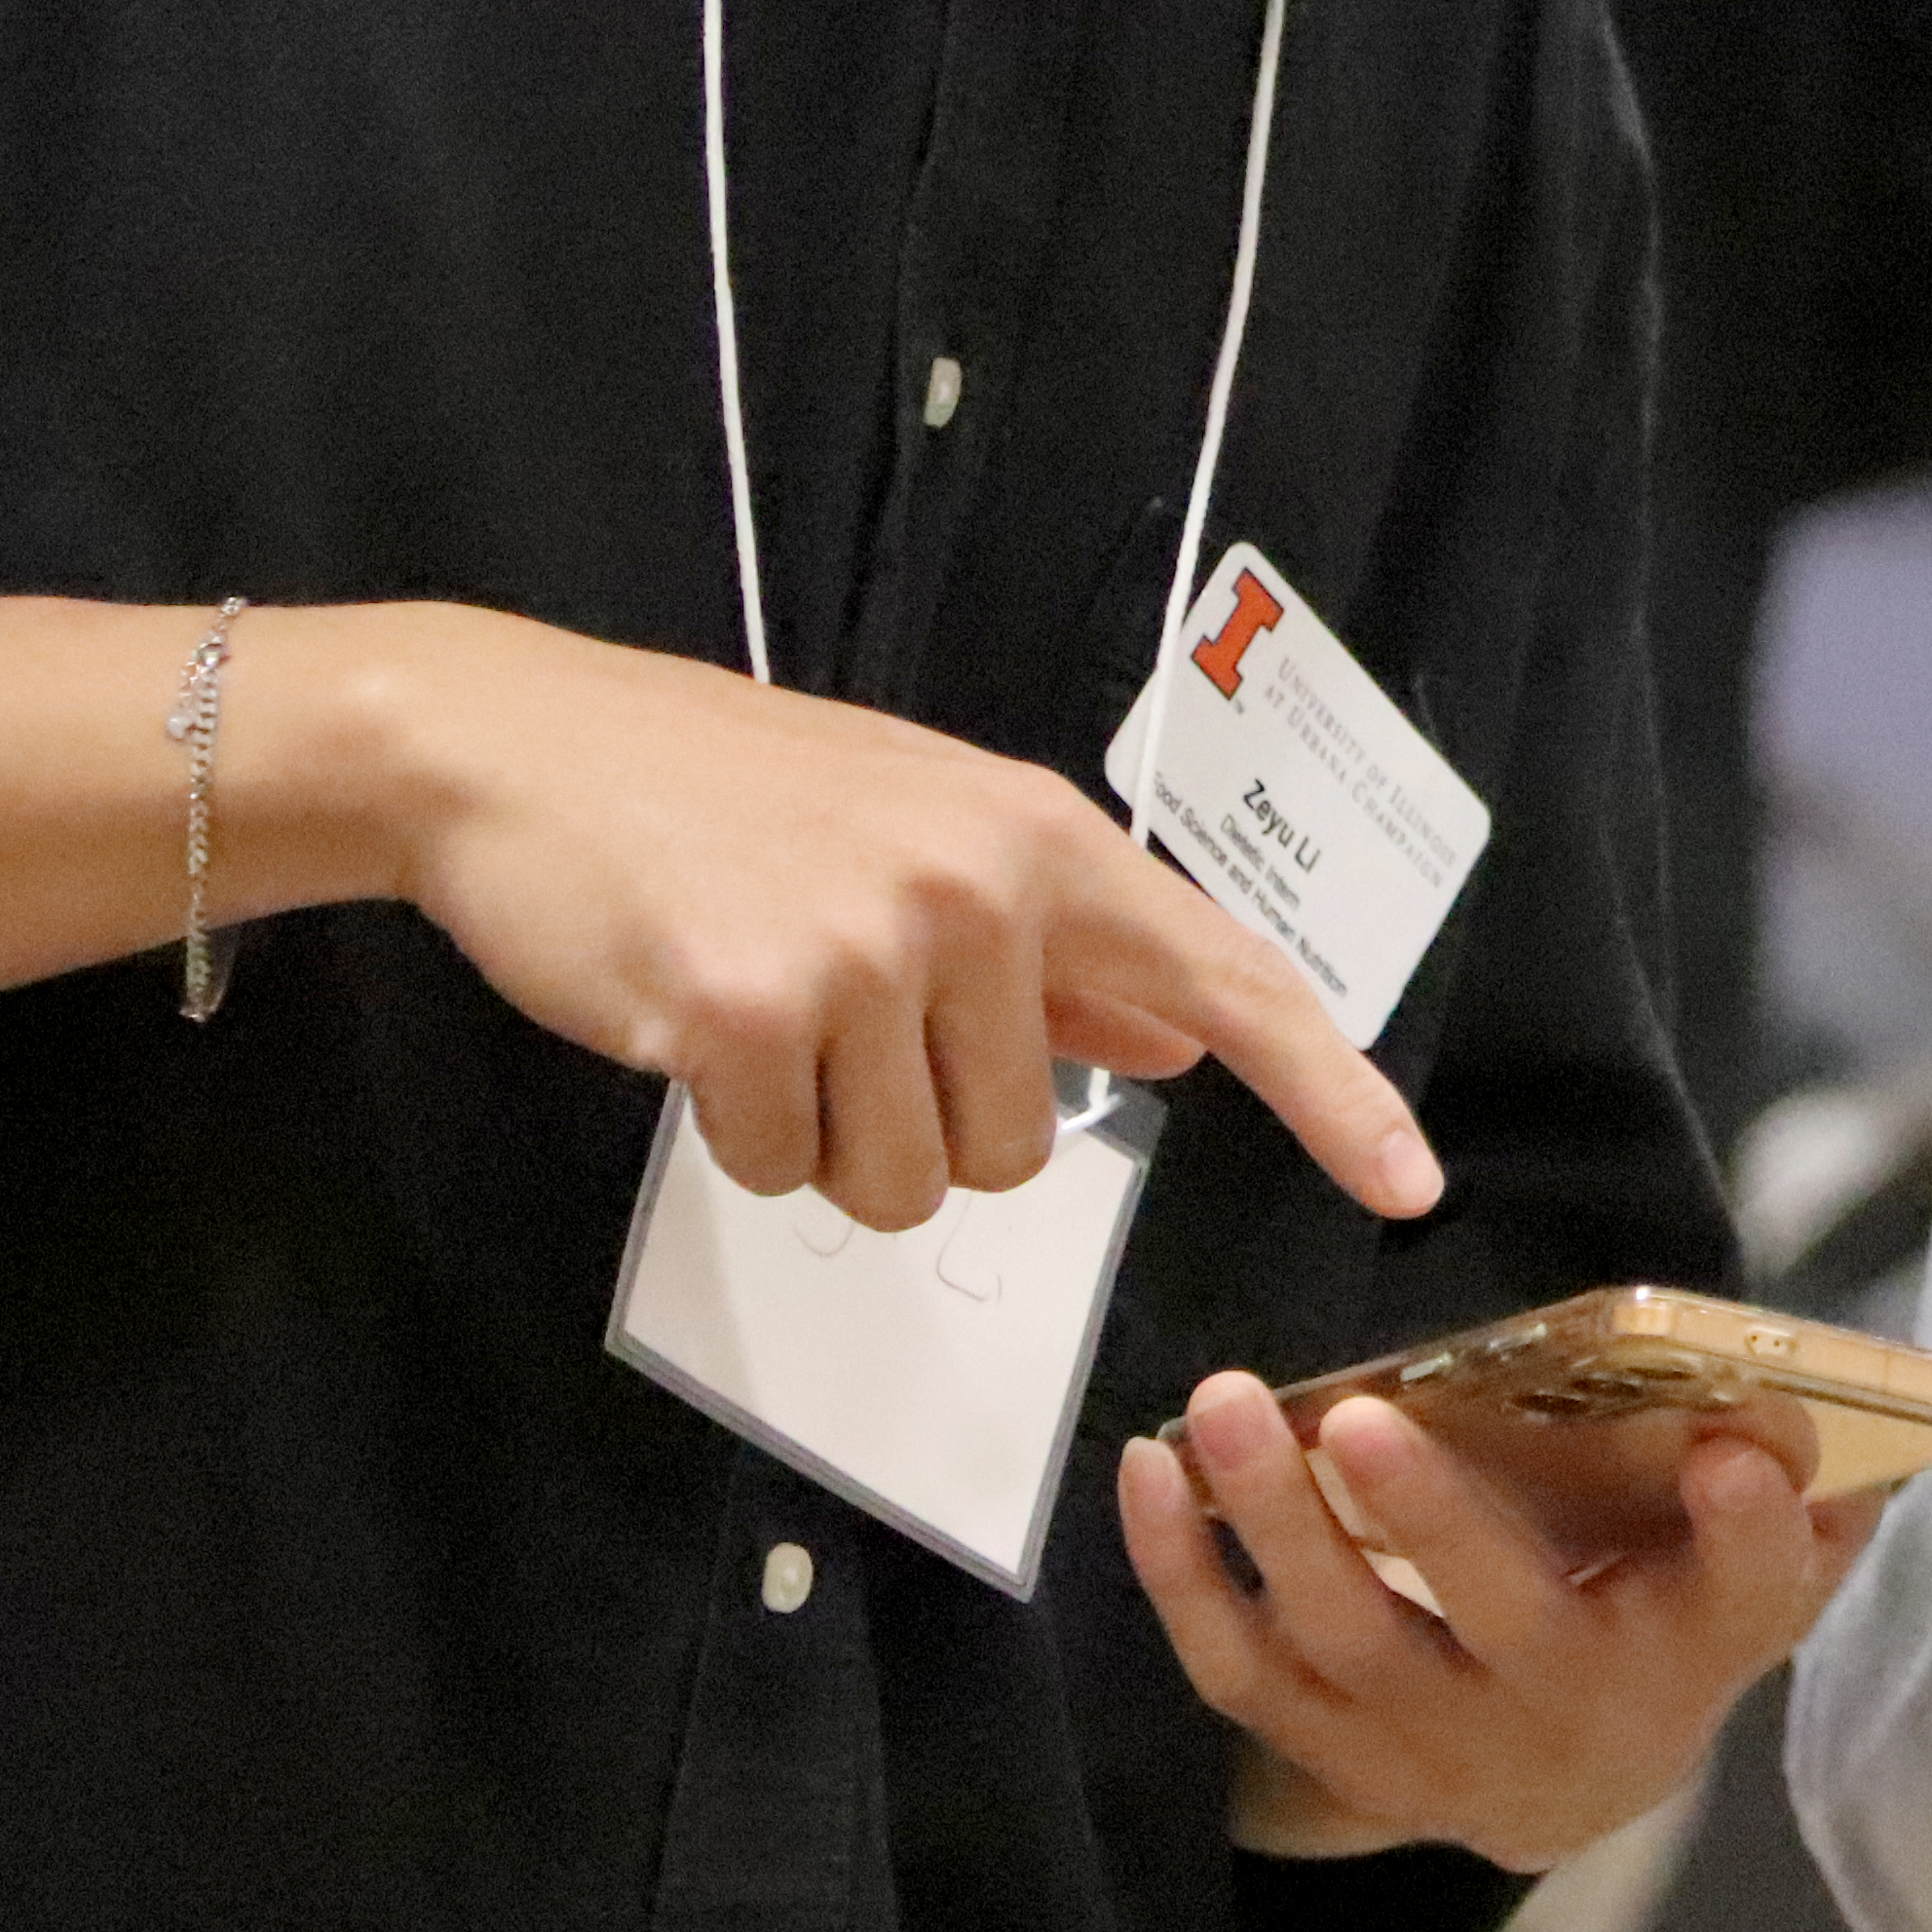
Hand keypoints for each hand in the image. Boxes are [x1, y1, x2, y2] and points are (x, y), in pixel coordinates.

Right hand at [335, 605, 1435, 1233]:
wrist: (520, 747)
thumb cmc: (727, 797)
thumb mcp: (922, 836)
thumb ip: (1062, 951)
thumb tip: (1182, 1038)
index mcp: (1038, 840)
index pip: (1228, 978)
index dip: (1331, 1090)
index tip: (1411, 1183)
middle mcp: (980, 887)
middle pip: (1024, 1145)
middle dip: (921, 1121)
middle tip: (832, 1010)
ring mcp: (870, 948)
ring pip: (910, 1184)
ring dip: (829, 1138)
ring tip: (764, 1010)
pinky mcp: (755, 1013)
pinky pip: (788, 1174)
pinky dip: (737, 1135)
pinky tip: (693, 1025)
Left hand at [1121, 1371, 1872, 1870]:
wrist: (1571, 1786)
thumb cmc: (1665, 1625)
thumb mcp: (1749, 1572)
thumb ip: (1788, 1498)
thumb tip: (1787, 1404)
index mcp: (1690, 1647)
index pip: (1746, 1592)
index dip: (1749, 1529)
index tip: (1733, 1450)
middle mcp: (1563, 1710)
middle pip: (1502, 1620)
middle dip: (1429, 1520)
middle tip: (1363, 1417)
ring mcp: (1432, 1745)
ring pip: (1342, 1643)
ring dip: (1271, 1524)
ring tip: (1225, 1404)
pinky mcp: (1331, 1751)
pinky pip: (1240, 1671)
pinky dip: (1181, 1576)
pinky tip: (1147, 1470)